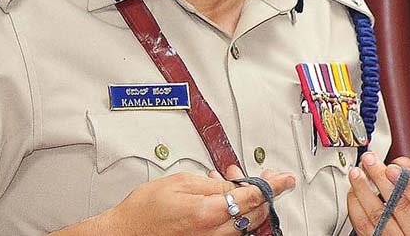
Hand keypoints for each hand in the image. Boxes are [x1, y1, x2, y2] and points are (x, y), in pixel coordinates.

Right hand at [103, 167, 295, 235]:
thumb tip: (235, 183)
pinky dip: (235, 216)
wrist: (124, 235)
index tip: (285, 179)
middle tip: (267, 179)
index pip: (251, 197)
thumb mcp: (179, 183)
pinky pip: (231, 233)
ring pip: (245, 225)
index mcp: (207, 214)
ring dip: (249, 205)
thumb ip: (212, 184)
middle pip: (254, 214)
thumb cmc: (144, 211)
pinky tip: (227, 203)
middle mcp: (212, 235)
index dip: (272, 185)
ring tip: (238, 186)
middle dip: (264, 194)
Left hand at [347, 151, 409, 234]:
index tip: (391, 168)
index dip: (407, 184)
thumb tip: (400, 163)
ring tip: (356, 173)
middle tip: (368, 161)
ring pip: (378, 217)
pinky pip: (364, 226)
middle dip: (380, 179)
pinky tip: (353, 191)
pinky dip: (355, 206)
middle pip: (398, 206)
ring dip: (363, 191)